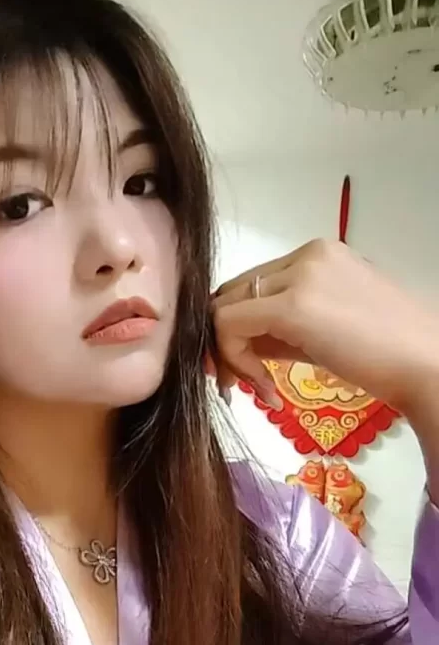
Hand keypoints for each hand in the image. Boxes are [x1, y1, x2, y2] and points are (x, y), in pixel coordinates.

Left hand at [210, 239, 438, 421]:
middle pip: (234, 295)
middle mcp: (306, 255)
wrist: (425, 365)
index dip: (238, 328)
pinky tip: (267, 390)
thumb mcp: (324, 332)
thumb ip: (280, 329)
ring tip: (263, 389)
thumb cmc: (387, 354)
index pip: (253, 286)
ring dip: (231, 356)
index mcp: (318, 255)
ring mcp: (299, 275)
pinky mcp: (291, 305)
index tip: (250, 369)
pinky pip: (229, 326)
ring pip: (225, 310)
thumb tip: (237, 345)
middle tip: (245, 383)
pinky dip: (234, 360)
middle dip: (227, 343)